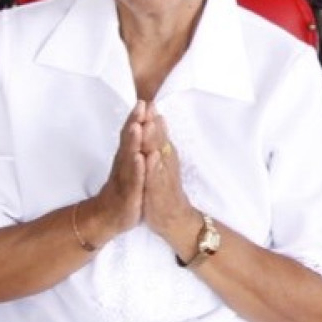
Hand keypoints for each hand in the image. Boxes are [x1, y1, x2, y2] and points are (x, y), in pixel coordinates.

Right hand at [86, 106, 151, 241]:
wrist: (106, 218)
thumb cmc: (121, 190)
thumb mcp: (129, 167)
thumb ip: (133, 147)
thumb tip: (138, 126)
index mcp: (125, 158)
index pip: (130, 134)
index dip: (136, 118)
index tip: (143, 101)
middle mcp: (122, 165)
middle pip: (129, 140)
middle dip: (135, 122)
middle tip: (141, 105)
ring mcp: (124, 179)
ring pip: (129, 157)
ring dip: (133, 141)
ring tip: (137, 126)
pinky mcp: (127, 194)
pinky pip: (133, 180)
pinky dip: (136, 169)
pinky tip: (140, 158)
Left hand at [136, 105, 203, 258]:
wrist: (175, 220)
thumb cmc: (164, 191)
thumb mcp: (161, 167)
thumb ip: (160, 146)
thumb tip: (157, 125)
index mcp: (165, 157)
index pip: (159, 135)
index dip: (152, 118)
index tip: (146, 101)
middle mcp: (166, 165)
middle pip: (160, 140)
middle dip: (153, 123)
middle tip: (148, 105)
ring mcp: (164, 178)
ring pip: (159, 156)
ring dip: (154, 140)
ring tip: (148, 124)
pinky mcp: (160, 193)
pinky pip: (156, 178)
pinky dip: (153, 167)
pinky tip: (150, 157)